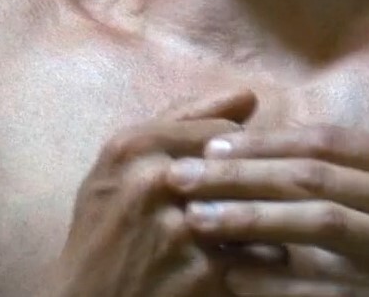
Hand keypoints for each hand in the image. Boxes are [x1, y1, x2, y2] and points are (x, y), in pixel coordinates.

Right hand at [45, 88, 259, 296]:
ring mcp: (179, 229)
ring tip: (254, 231)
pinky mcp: (201, 274)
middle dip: (256, 184)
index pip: (222, 131)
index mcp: (133, 146)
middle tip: (255, 199)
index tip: (231, 172)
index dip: (236, 153)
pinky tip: (251, 263)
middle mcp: (154, 181)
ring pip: (259, 209)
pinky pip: (263, 254)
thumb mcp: (120, 165)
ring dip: (266, 221)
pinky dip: (264, 259)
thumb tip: (248, 95)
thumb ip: (181, 120)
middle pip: (243, 167)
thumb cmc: (103, 228)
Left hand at [165, 126, 368, 295]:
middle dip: (240, 174)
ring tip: (196, 219)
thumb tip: (316, 161)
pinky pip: (340, 285)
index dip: (266, 143)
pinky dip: (287, 280)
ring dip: (250, 218)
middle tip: (181, 176)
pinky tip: (244, 279)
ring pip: (319, 220)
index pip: (330, 141)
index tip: (212, 147)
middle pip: (314, 172)